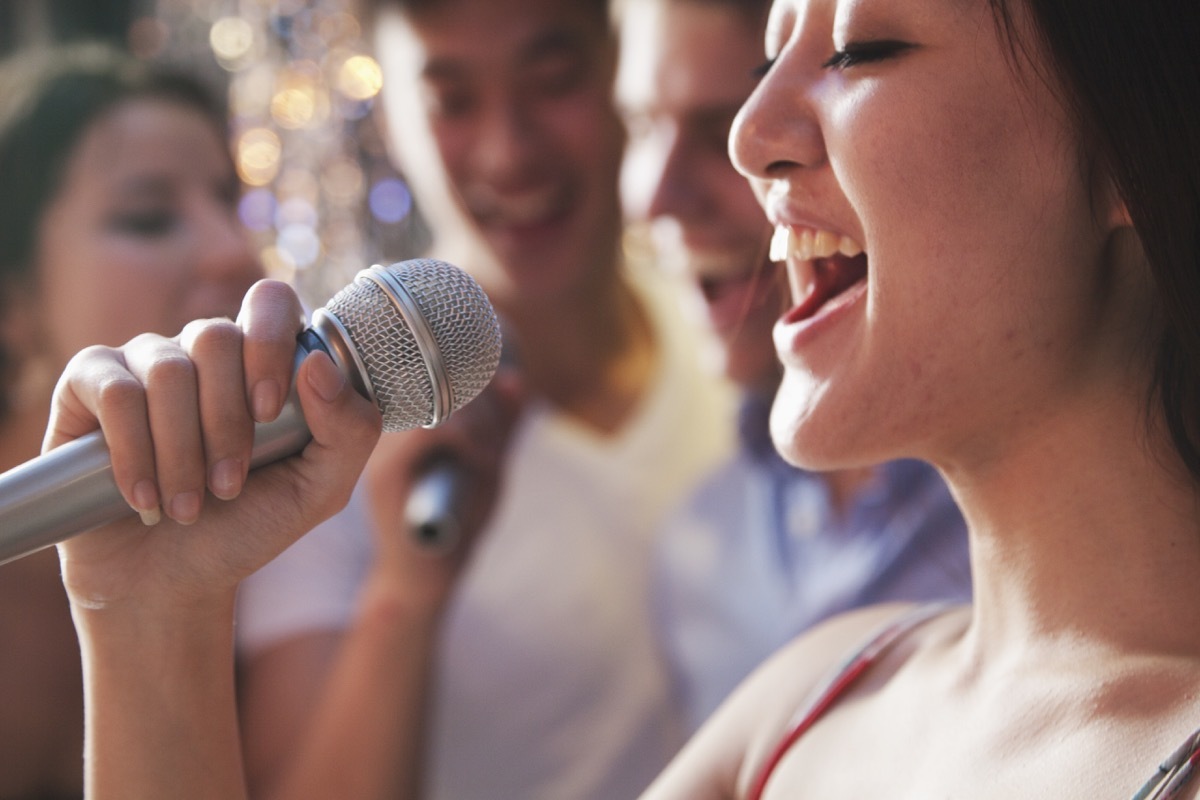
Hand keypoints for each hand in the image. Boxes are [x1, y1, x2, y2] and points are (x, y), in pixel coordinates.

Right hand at [47, 279, 382, 612]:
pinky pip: (113, 390)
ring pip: (167, 370)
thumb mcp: (319, 491)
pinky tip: (144, 498)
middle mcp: (202, 351)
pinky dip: (133, 451)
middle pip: (216, 338)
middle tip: (228, 486)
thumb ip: (349, 431)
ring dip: (182, 451)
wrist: (170, 581)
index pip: (271, 301)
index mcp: (263, 360)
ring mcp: (143, 362)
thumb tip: (318, 364)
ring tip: (187, 507)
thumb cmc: (248, 526)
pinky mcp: (88, 385)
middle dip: (226, 423)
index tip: (269, 413)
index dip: (271, 343)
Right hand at [362, 366, 524, 612]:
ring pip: (439, 400)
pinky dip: (469, 440)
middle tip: (496, 438)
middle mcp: (387, 428)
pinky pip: (431, 430)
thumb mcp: (490, 463)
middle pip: (439, 377)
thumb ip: (502, 424)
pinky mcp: (384, 476)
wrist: (424, 578)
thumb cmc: (457, 521)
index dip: (476, 373)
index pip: (434, 368)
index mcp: (408, 419)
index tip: (502, 397)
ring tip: (491, 455)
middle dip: (484, 401)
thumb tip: (515, 380)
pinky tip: (484, 463)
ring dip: (482, 423)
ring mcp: (380, 450)